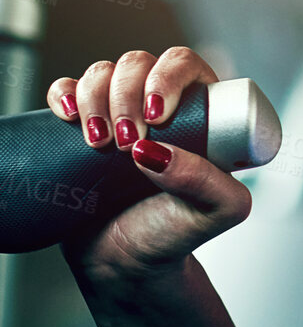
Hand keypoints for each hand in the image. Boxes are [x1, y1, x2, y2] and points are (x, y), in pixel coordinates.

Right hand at [47, 48, 251, 280]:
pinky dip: (64, 94)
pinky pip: (68, 89)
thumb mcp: (214, 212)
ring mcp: (121, 112)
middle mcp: (164, 107)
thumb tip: (157, 150)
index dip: (169, 78)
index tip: (157, 116)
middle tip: (125, 143)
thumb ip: (206, 182)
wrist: (123, 263)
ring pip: (104, 72)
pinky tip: (68, 115)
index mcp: (204, 114)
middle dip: (127, 94)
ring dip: (96, 99)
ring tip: (100, 146)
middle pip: (141, 63)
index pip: (188, 66)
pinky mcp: (84, 124)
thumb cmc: (174, 234)